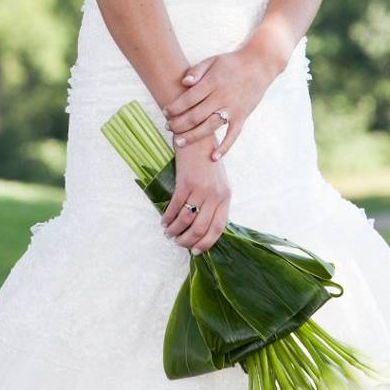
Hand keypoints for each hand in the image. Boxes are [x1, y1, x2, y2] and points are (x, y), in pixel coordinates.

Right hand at [160, 134, 230, 253]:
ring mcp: (201, 189)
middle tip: (178, 243)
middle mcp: (216, 195)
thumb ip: (214, 202)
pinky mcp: (186, 182)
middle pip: (201, 228)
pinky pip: (175, 206)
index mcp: (226, 197)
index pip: (218, 228)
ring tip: (169, 232)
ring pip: (187, 219)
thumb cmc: (207, 161)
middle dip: (188, 240)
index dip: (206, 243)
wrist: (198, 138)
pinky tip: (163, 221)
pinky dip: (168, 217)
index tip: (196, 251)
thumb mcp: (218, 182)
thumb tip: (203, 225)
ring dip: (176, 230)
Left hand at [161, 46, 280, 160]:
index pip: (188, 99)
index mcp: (212, 82)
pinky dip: (224, 147)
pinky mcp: (242, 117)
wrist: (259, 65)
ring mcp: (232, 109)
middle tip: (168, 128)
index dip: (174, 108)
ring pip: (209, 127)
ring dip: (192, 136)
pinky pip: (233, 135)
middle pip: (195, 116)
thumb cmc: (232, 63)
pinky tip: (213, 157)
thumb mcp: (212, 60)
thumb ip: (197, 70)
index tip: (165, 112)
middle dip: (178, 124)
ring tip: (179, 143)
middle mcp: (221, 97)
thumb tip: (183, 82)